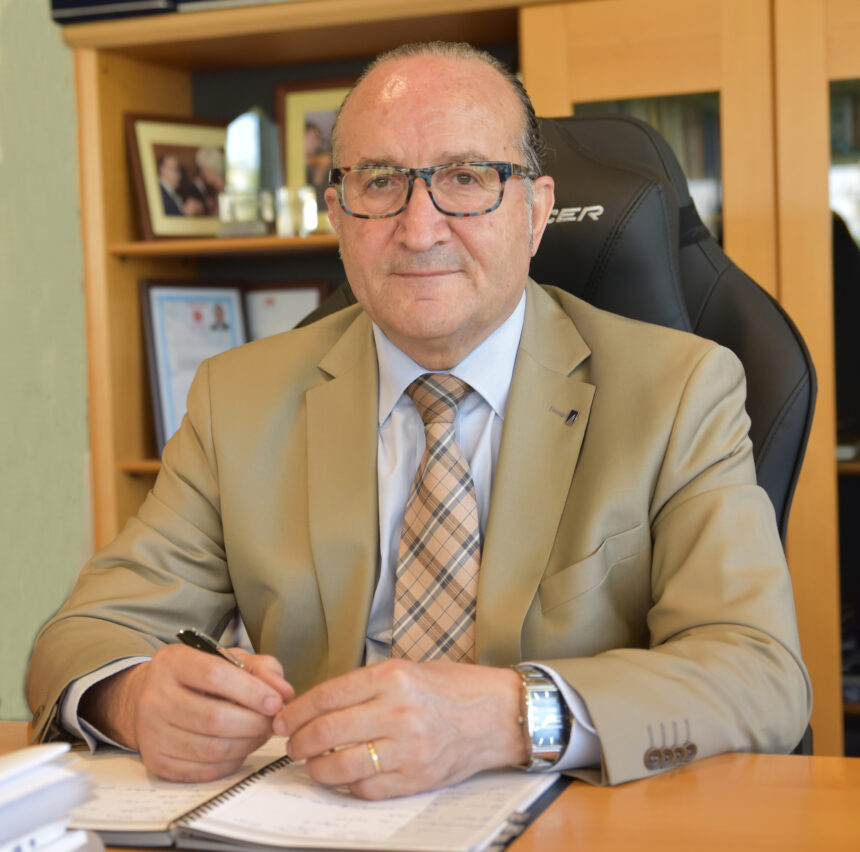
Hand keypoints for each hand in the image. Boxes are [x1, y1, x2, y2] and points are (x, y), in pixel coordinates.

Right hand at [79, 645, 293, 781]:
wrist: (153, 696)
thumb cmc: (200, 676)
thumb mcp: (230, 659)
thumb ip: (262, 669)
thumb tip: (284, 692)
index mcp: (173, 663)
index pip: (215, 676)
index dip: (251, 691)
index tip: (275, 702)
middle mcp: (155, 697)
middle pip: (214, 718)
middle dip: (253, 723)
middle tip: (272, 722)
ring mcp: (152, 732)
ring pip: (210, 749)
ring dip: (246, 744)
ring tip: (259, 733)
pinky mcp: (156, 761)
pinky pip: (202, 771)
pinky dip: (230, 762)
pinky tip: (240, 747)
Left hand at [273, 659, 526, 798]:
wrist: (497, 713)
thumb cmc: (452, 688)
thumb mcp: (406, 669)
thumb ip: (365, 686)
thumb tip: (319, 706)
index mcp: (392, 677)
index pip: (327, 696)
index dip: (297, 711)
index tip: (283, 719)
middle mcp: (397, 711)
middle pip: (327, 731)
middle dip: (299, 741)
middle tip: (291, 744)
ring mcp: (407, 748)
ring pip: (341, 765)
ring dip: (317, 767)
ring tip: (313, 763)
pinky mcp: (416, 777)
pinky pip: (367, 787)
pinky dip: (347, 784)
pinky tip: (343, 775)